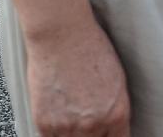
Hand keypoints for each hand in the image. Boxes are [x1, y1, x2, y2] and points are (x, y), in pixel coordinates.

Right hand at [24, 19, 130, 136]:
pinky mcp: (45, 123)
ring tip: (71, 115)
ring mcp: (68, 127)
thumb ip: (113, 109)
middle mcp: (94, 125)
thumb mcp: (116, 81)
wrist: (62, 35)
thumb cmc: (91, 49)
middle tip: (86, 121)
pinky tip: (57, 118)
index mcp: (117, 114)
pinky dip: (54, 132)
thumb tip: (110, 126)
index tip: (107, 134)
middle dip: (93, 136)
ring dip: (72, 134)